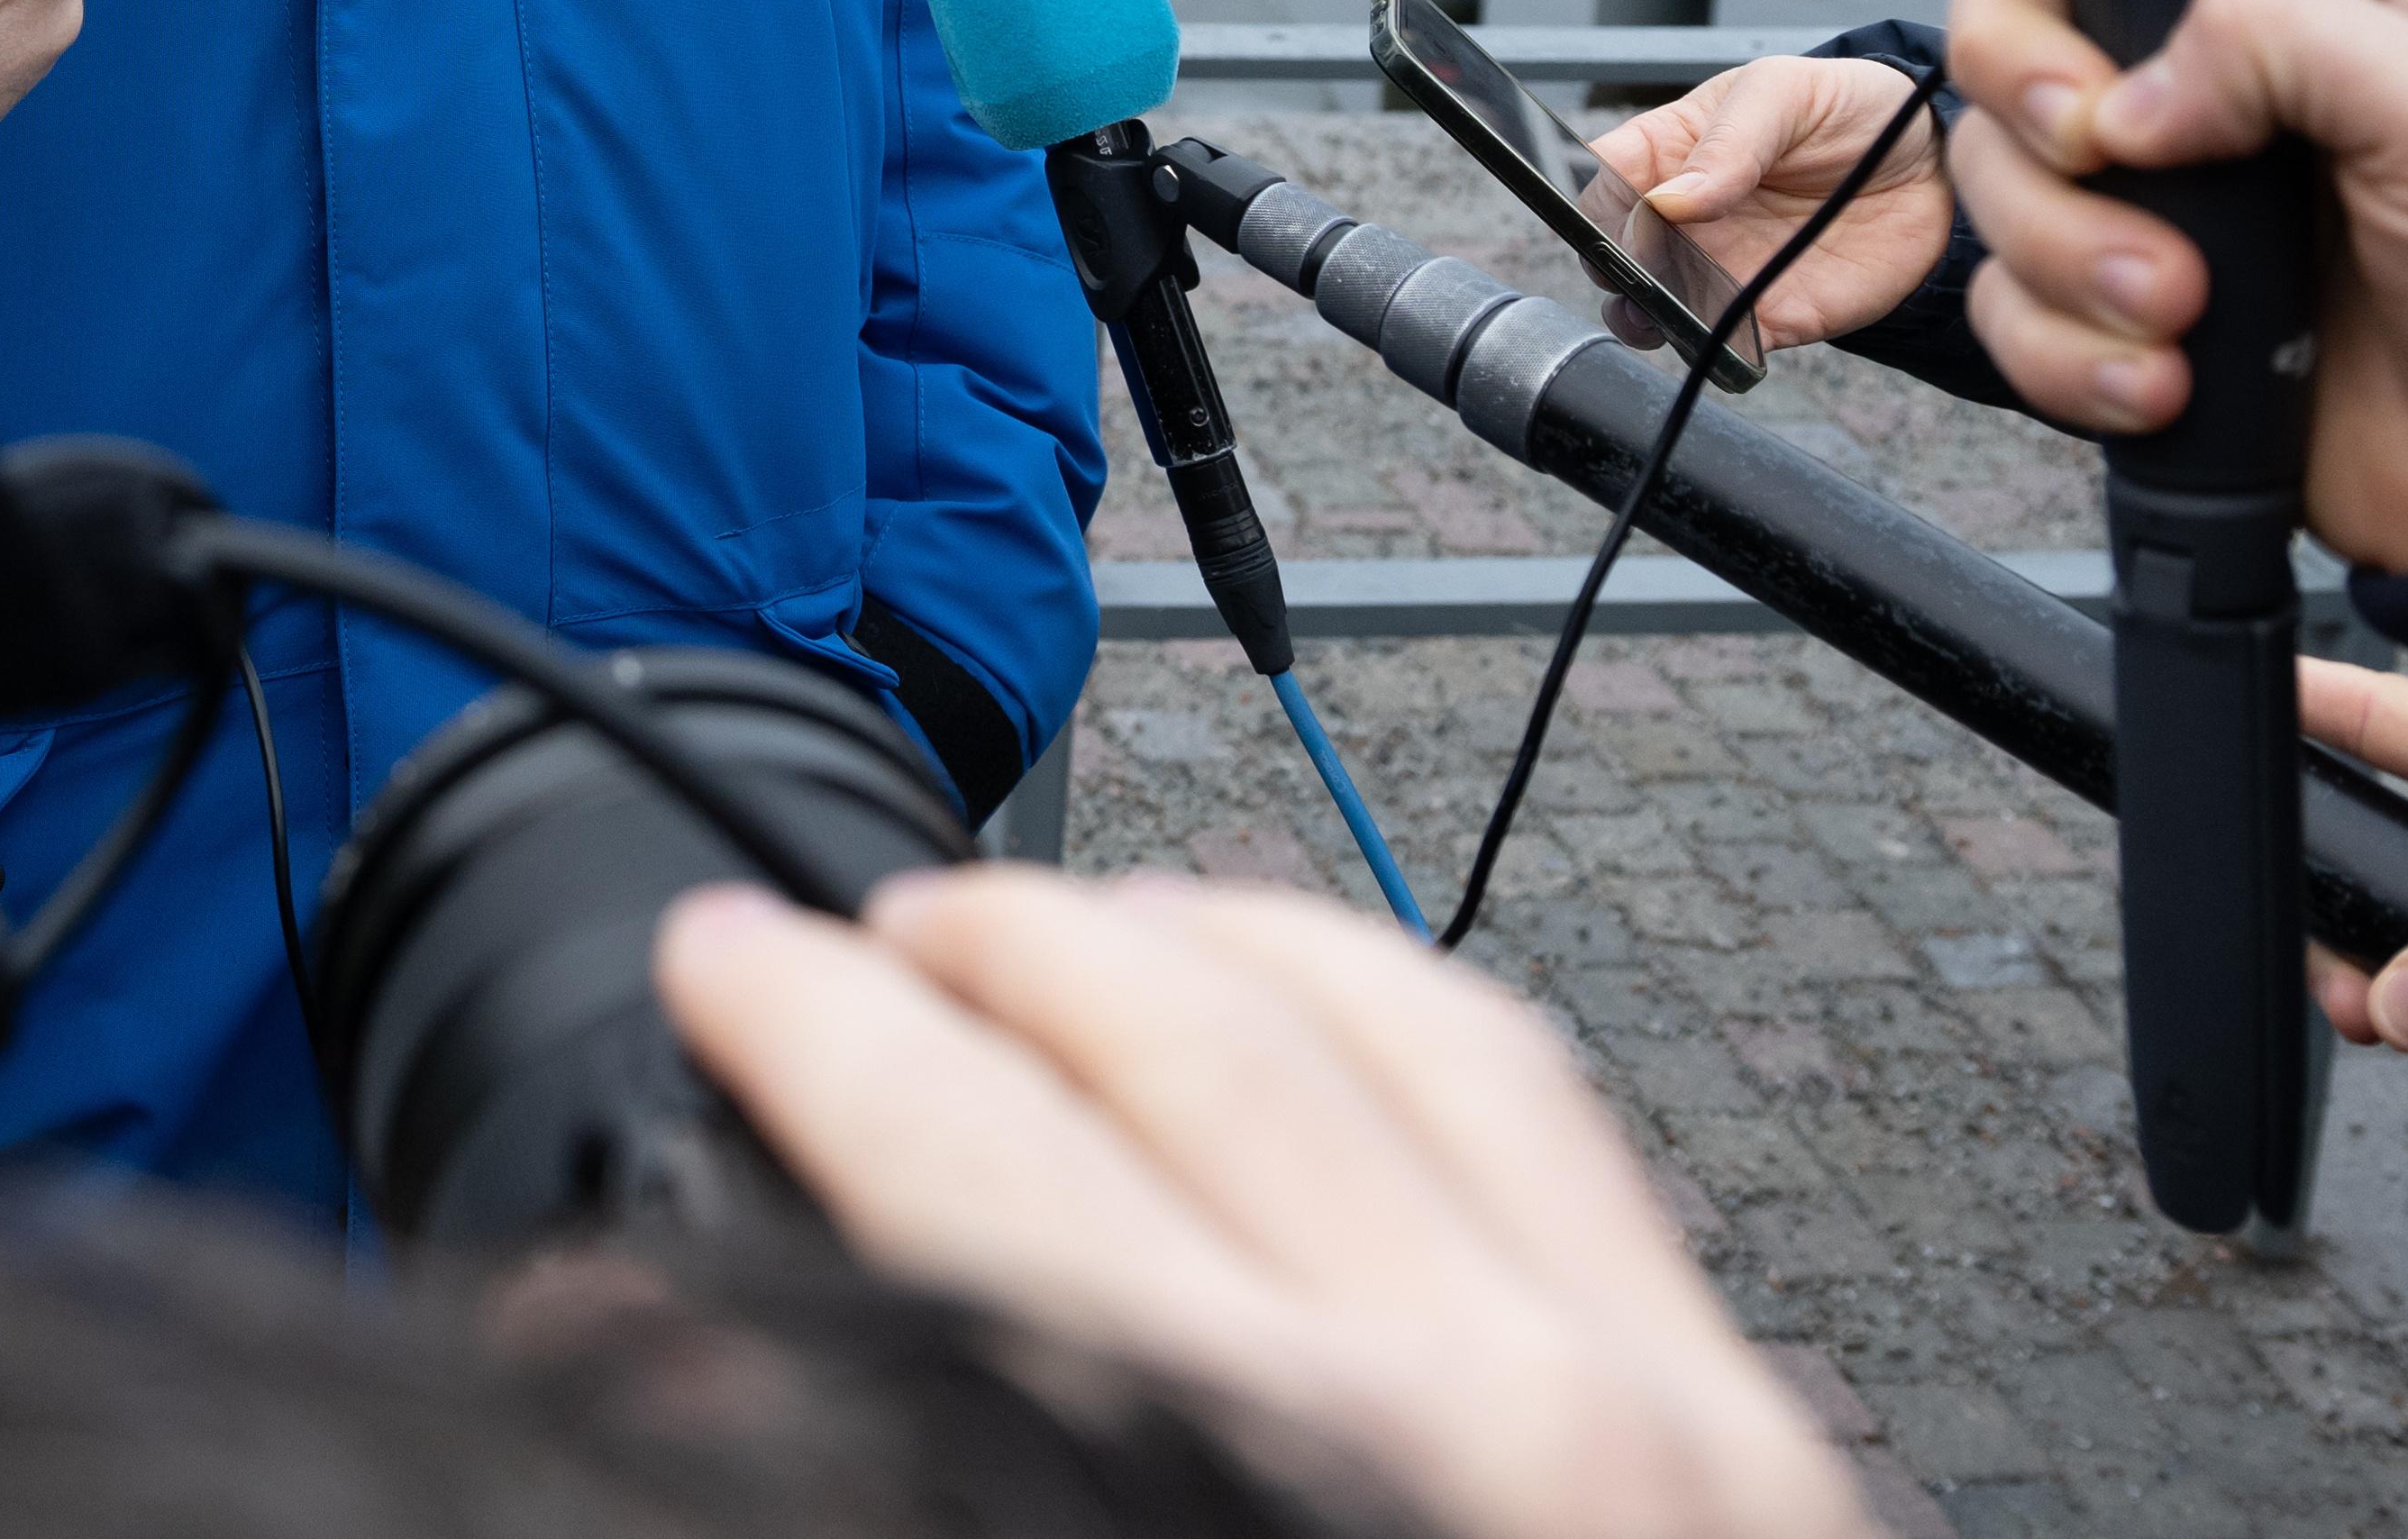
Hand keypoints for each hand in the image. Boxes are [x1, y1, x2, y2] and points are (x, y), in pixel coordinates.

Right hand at [660, 868, 1868, 1538]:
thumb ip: (906, 1488)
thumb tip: (646, 1346)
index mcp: (1269, 1497)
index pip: (979, 1161)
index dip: (809, 1032)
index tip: (720, 967)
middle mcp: (1481, 1412)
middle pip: (1177, 1038)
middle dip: (977, 945)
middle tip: (849, 937)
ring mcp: (1654, 1401)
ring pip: (1394, 1014)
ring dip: (1191, 931)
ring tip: (1058, 925)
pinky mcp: (1760, 1433)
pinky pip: (1557, 1113)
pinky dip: (1396, 1006)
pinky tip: (1313, 1007)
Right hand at [1582, 59, 1953, 348]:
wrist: (1932, 164)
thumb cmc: (1848, 109)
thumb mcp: (1784, 94)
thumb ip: (1731, 140)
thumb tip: (1672, 199)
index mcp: (1669, 151)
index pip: (1601, 179)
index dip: (1595, 202)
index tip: (1623, 215)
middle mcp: (1684, 217)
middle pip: (1614, 252)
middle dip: (1616, 265)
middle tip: (1651, 263)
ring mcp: (1720, 269)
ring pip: (1652, 309)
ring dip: (1647, 317)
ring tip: (1669, 308)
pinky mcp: (1769, 316)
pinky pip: (1724, 346)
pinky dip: (1714, 349)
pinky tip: (1725, 333)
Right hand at [1934, 0, 2407, 571]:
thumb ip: (2295, 41)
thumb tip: (2130, 90)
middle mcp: (2221, 64)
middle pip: (2014, 12)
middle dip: (2034, 86)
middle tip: (2100, 150)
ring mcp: (2169, 190)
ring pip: (2001, 168)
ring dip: (2065, 250)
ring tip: (2181, 311)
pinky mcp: (2130, 307)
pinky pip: (2014, 305)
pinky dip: (2066, 352)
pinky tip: (2168, 381)